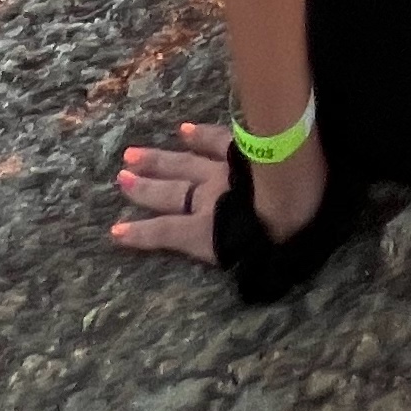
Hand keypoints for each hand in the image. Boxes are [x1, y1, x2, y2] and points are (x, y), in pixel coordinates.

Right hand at [108, 120, 326, 263]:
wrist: (296, 198)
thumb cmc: (281, 241)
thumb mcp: (259, 265)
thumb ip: (247, 269)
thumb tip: (252, 281)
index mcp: (207, 231)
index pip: (166, 233)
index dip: (140, 234)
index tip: (115, 233)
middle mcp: (207, 199)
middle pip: (169, 193)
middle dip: (143, 189)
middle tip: (120, 180)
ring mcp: (221, 172)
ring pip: (183, 165)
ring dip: (157, 160)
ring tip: (131, 154)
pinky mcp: (240, 152)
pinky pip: (215, 140)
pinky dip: (199, 135)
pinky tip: (183, 130)